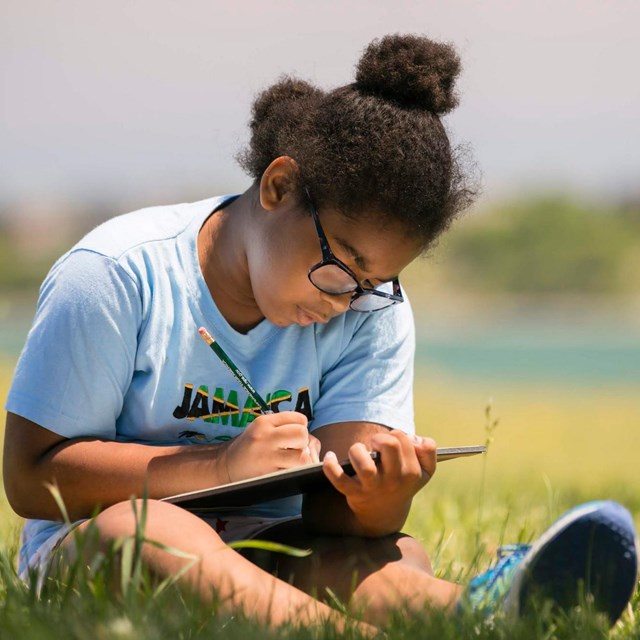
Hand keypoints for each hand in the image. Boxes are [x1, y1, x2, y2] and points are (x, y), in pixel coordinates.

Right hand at [224, 411, 320, 482]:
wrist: (224, 466)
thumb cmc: (249, 447)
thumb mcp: (263, 430)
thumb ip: (287, 430)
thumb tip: (313, 444)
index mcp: (264, 421)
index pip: (299, 418)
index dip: (302, 428)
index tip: (293, 436)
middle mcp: (265, 435)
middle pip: (302, 434)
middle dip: (304, 443)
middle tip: (295, 449)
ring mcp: (266, 455)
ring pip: (302, 456)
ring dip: (302, 460)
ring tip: (292, 461)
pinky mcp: (267, 473)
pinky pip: (293, 472)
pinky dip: (295, 471)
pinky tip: (286, 470)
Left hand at [322, 431, 436, 534]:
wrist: (384, 516)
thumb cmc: (402, 483)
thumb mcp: (423, 472)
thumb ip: (427, 451)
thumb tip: (415, 439)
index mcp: (413, 472)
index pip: (404, 439)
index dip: (395, 434)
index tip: (391, 443)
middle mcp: (395, 481)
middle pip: (390, 445)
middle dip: (379, 438)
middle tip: (375, 445)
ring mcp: (374, 489)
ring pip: (365, 465)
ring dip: (357, 451)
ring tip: (357, 452)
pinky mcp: (355, 495)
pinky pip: (340, 480)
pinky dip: (331, 467)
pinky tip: (330, 456)